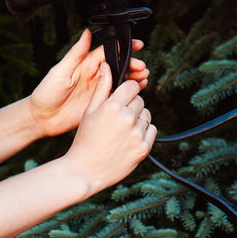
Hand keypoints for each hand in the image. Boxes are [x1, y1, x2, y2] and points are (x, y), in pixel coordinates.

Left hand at [27, 29, 147, 137]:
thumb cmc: (46, 92)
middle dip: (132, 64)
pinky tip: (138, 90)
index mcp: (85, 64)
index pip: (108, 51)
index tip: (137, 45)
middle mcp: (94, 75)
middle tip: (142, 67)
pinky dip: (128, 92)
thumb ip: (75, 53)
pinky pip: (117, 95)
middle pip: (118, 66)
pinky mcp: (99, 103)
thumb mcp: (60, 70)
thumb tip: (87, 32)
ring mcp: (98, 89)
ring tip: (144, 77)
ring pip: (120, 80)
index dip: (123, 48)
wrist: (42, 118)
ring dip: (133, 77)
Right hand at [63, 69, 155, 193]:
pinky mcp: (144, 148)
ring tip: (122, 130)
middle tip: (117, 118)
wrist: (85, 170)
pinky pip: (152, 130)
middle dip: (131, 105)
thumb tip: (107, 66)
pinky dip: (144, 132)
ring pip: (146, 115)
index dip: (127, 90)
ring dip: (138, 119)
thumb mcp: (89, 111)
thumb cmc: (85, 139)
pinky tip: (129, 138)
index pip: (132, 86)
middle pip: (140, 100)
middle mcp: (127, 119)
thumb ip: (102, 88)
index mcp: (112, 106)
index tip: (123, 96)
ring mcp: (137, 134)